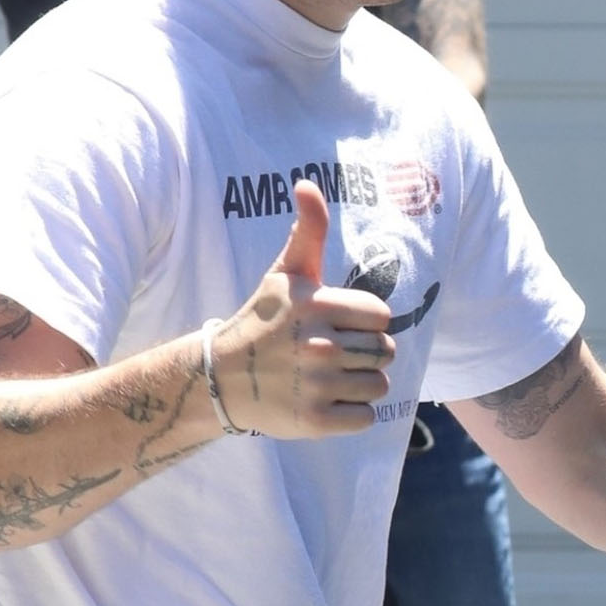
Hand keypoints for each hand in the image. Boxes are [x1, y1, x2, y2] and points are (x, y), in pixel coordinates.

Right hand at [214, 181, 394, 437]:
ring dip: (360, 384)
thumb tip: (307, 183)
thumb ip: (308, 231)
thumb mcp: (285, 273)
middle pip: (384, 352)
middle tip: (335, 354)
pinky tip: (326, 401)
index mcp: (317, 306)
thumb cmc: (262, 320)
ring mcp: (316, 385)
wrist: (221, 377)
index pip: (381, 316)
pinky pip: (365, 418)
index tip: (340, 324)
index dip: (366, 322)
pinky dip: (351, 414)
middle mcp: (319, 345)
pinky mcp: (314, 422)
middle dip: (366, 354)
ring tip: (330, 378)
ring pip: (378, 386)